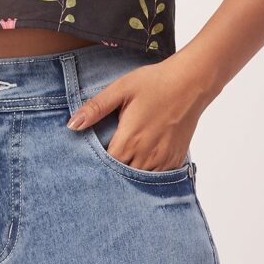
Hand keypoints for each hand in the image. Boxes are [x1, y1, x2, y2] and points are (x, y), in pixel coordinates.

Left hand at [65, 57, 209, 171]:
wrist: (190, 82)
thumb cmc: (154, 82)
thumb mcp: (121, 89)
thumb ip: (95, 108)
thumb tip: (72, 125)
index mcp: (129, 139)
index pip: (105, 167)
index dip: (96, 165)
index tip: (89, 158)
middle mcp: (146, 155)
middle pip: (121, 177)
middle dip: (111, 172)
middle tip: (105, 158)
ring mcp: (163, 160)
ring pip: (139, 181)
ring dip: (129, 174)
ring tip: (122, 160)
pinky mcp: (175, 160)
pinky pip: (157, 178)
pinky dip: (147, 173)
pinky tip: (141, 160)